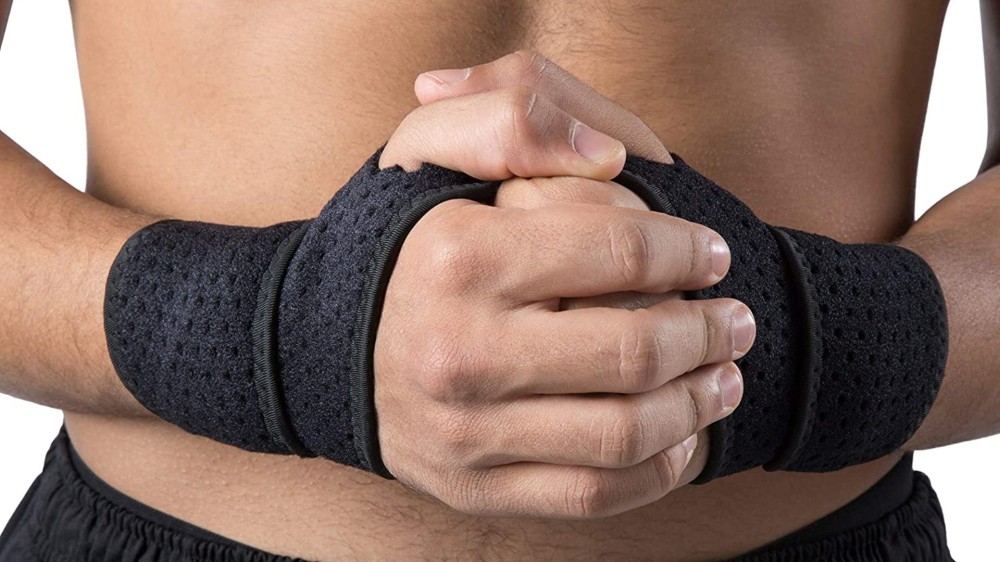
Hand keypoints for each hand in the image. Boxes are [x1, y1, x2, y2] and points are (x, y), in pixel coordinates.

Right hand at [374, 51, 752, 518]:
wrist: (316, 346)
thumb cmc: (396, 243)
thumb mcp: (427, 148)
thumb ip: (508, 116)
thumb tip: (609, 156)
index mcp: (458, 259)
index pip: (618, 249)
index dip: (686, 248)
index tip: (711, 254)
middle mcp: (459, 352)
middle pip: (633, 350)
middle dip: (710, 331)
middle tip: (736, 319)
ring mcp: (465, 432)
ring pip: (623, 432)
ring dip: (698, 403)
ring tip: (724, 377)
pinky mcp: (473, 488)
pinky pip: (590, 494)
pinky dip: (657, 471)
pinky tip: (680, 438)